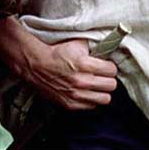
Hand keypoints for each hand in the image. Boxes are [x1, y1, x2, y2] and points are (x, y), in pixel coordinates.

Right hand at [0, 17, 116, 110]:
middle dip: (108, 79)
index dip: (109, 67)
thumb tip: (108, 46)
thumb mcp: (76, 43)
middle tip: (102, 76)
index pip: (112, 70)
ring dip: (102, 92)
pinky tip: (86, 92)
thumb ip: (93, 46)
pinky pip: (92, 106)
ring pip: (105, 99)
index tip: (105, 66)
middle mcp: (82, 81)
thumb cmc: (56, 53)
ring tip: (96, 86)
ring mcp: (76, 95)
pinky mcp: (71, 104)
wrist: (36, 65)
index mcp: (84, 64)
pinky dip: (91, 99)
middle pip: (111, 85)